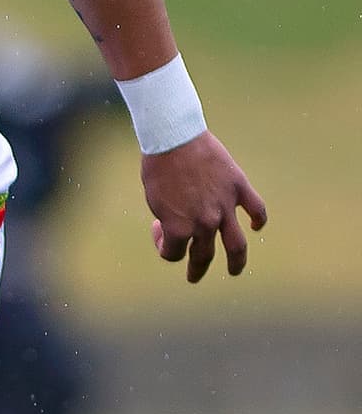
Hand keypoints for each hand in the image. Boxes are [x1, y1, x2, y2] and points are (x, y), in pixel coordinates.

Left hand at [141, 133, 267, 282]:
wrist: (174, 137)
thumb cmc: (157, 167)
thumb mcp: (154, 200)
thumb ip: (169, 218)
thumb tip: (176, 228)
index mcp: (179, 228)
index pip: (172, 253)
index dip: (162, 244)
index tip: (158, 228)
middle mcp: (204, 223)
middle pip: (203, 256)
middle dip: (196, 268)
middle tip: (193, 276)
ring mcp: (224, 207)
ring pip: (236, 245)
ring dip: (236, 262)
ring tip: (234, 270)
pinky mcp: (238, 188)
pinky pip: (256, 209)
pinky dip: (259, 219)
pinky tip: (255, 226)